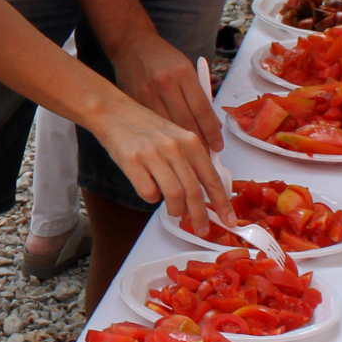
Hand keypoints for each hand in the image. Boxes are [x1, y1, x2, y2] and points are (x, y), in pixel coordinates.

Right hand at [86, 97, 232, 234]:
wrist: (113, 112)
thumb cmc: (144, 127)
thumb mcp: (175, 137)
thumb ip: (190, 160)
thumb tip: (205, 192)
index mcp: (190, 141)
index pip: (211, 178)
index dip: (222, 203)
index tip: (228, 220)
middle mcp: (174, 147)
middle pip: (194, 191)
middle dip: (200, 215)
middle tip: (202, 229)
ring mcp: (153, 154)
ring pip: (174, 195)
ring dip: (176, 210)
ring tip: (174, 212)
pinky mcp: (132, 162)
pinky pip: (148, 193)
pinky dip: (152, 198)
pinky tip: (150, 190)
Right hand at [111, 27, 223, 147]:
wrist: (131, 44)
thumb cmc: (163, 58)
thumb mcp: (186, 68)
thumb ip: (198, 94)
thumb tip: (212, 124)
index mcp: (183, 72)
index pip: (202, 109)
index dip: (212, 131)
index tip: (218, 146)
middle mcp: (165, 83)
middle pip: (186, 121)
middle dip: (199, 142)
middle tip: (207, 157)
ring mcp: (146, 93)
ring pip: (168, 127)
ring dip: (181, 145)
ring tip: (191, 156)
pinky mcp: (133, 101)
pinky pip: (153, 124)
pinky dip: (164, 137)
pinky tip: (170, 146)